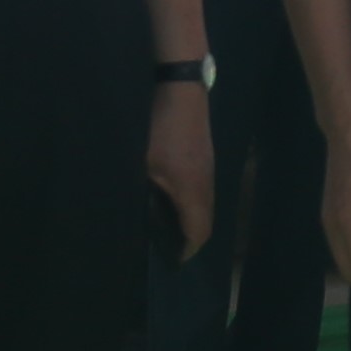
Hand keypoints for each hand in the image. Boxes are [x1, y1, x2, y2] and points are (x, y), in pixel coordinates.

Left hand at [148, 81, 213, 260]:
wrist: (182, 88)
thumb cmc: (160, 129)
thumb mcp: (145, 165)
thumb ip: (147, 193)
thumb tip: (142, 215)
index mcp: (193, 190)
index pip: (198, 232)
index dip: (187, 251)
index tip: (172, 262)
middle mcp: (207, 183)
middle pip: (206, 222)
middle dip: (190, 239)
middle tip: (168, 248)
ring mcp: (209, 168)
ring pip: (205, 205)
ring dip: (191, 220)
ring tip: (169, 228)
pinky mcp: (206, 157)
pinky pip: (203, 191)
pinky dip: (192, 204)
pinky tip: (172, 199)